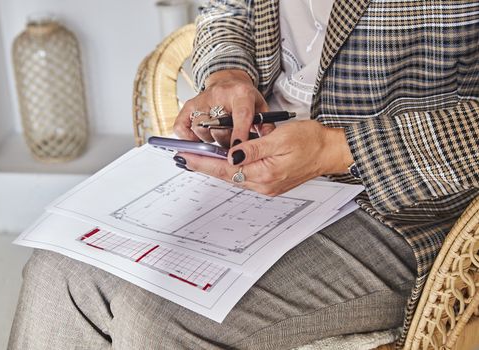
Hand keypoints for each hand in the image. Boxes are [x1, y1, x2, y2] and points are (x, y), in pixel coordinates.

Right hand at [173, 69, 273, 147]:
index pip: (240, 116)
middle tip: (231, 144)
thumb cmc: (244, 97)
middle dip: (225, 142)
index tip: (237, 152)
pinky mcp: (188, 107)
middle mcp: (218, 95)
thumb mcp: (261, 108)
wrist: (227, 81)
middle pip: (218, 128)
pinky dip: (188, 138)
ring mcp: (201, 101)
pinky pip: (181, 128)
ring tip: (218, 136)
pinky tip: (197, 139)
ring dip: (209, 140)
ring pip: (201, 130)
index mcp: (241, 94)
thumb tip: (267, 143)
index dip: (239, 134)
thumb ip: (265, 126)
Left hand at [177, 121, 353, 195]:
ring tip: (195, 158)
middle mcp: (263, 184)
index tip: (184, 156)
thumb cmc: (310, 141)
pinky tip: (219, 161)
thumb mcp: (280, 138)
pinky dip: (228, 168)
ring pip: (232, 176)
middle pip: (225, 175)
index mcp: (264, 173)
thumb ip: (253, 148)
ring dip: (213, 167)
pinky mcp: (269, 182)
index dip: (202, 162)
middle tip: (181, 157)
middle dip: (202, 166)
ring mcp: (266, 185)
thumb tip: (231, 155)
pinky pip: (242, 176)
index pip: (225, 168)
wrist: (329, 151)